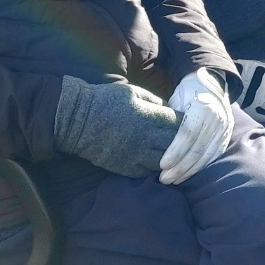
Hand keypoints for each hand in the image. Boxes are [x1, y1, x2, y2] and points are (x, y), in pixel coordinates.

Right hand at [53, 76, 179, 178]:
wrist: (79, 120)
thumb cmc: (106, 100)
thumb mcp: (134, 92)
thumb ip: (155, 102)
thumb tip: (170, 110)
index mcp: (150, 117)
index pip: (180, 125)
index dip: (185, 124)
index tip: (185, 122)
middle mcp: (146, 138)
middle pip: (176, 146)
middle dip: (182, 143)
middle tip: (182, 139)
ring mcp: (136, 155)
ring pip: (165, 163)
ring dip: (170, 158)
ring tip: (169, 152)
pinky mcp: (126, 167)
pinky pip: (148, 172)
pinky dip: (154, 167)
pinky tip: (154, 161)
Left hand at [160, 69, 232, 184]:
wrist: (212, 84)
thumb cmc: (187, 94)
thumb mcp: (176, 100)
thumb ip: (170, 120)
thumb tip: (153, 141)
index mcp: (202, 106)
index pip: (187, 134)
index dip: (175, 151)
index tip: (162, 164)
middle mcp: (216, 118)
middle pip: (197, 149)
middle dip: (180, 167)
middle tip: (164, 179)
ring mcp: (224, 128)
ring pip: (206, 156)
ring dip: (189, 171)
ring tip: (173, 180)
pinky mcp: (226, 136)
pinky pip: (213, 156)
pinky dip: (200, 167)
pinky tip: (188, 174)